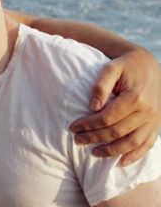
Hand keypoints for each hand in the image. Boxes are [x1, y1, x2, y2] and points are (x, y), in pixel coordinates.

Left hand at [70, 48, 160, 164]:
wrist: (149, 65)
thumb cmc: (126, 65)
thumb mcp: (111, 68)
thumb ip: (101, 86)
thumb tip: (92, 106)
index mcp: (135, 97)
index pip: (107, 117)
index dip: (89, 124)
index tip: (73, 127)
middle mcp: (147, 111)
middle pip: (118, 131)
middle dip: (95, 138)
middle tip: (78, 140)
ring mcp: (153, 119)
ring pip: (132, 142)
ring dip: (112, 151)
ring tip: (94, 152)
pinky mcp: (156, 124)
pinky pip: (147, 144)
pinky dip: (135, 155)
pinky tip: (121, 161)